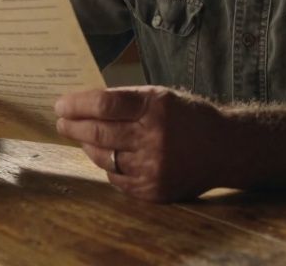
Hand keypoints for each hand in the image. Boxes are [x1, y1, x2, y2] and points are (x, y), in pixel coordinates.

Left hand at [55, 85, 224, 201]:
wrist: (224, 149)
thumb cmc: (189, 116)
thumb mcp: (161, 96)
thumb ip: (126, 100)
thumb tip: (85, 103)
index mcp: (155, 108)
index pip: (104, 104)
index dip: (77, 104)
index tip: (60, 105)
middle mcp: (154, 138)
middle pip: (98, 132)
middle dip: (73, 125)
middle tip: (61, 121)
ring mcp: (153, 167)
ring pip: (104, 157)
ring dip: (87, 146)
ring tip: (81, 137)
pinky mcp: (153, 190)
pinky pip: (116, 178)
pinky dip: (107, 165)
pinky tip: (105, 155)